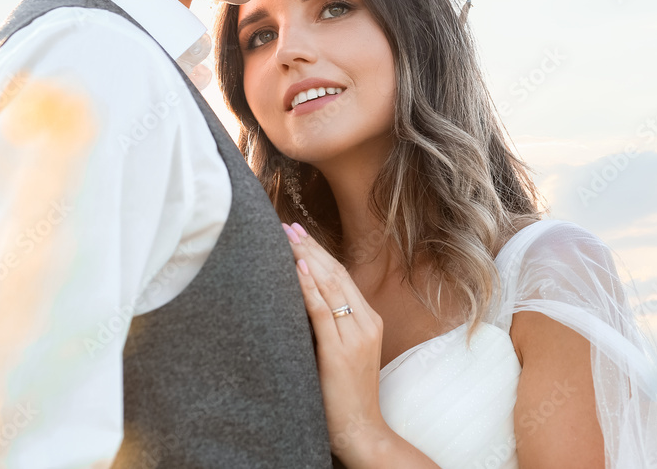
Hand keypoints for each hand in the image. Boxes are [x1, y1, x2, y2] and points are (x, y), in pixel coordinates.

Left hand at [282, 223, 389, 464]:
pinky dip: (308, 287)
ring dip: (306, 259)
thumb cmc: (347, 395)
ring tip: (287, 238)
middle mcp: (366, 323)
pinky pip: (322, 312)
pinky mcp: (340, 352)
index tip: (299, 233)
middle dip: (310, 248)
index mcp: (369, 320)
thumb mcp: (345, 353)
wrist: (362, 430)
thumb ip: (333, 326)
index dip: (320, 253)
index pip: (342, 277)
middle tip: (287, 226)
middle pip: (336, 275)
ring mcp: (356, 336)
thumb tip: (305, 300)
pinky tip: (295, 269)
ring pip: (330, 287)